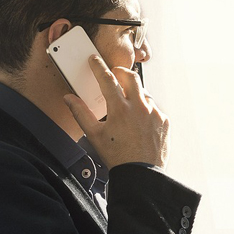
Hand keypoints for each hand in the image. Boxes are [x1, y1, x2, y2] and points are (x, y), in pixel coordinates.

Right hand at [63, 55, 168, 169]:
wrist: (140, 174)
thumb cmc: (117, 156)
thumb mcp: (94, 135)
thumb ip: (81, 113)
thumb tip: (69, 98)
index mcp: (120, 109)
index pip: (107, 79)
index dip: (98, 66)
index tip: (94, 59)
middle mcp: (139, 107)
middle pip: (131, 77)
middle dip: (121, 72)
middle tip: (114, 75)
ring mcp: (154, 113)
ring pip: (144, 93)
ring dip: (134, 94)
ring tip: (127, 105)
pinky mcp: (164, 121)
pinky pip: (154, 108)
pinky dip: (146, 110)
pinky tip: (139, 122)